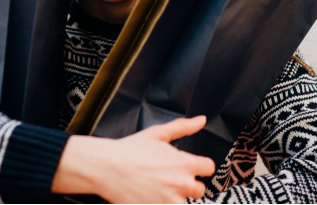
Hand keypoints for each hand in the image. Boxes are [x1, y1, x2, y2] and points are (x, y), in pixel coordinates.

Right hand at [52, 116, 215, 203]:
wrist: (107, 168)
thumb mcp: (158, 133)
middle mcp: (183, 185)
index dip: (199, 167)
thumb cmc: (130, 150)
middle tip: (169, 179)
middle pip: (199, 190)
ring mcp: (171, 202)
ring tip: (158, 188)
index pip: (209, 168)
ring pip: (185, 203)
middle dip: (187, 185)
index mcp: (185, 164)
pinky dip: (162, 203)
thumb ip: (183, 127)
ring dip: (174, 197)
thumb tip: (201, 120)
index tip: (190, 168)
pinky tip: (151, 195)